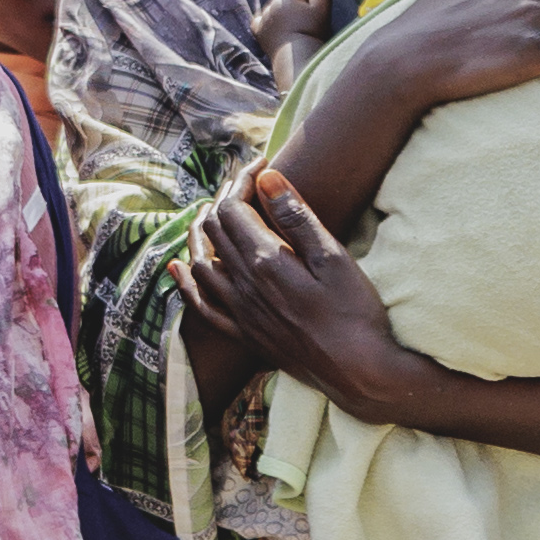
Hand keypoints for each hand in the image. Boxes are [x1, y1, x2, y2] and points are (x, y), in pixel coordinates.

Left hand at [176, 171, 404, 413]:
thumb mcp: (334, 258)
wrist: (359, 374)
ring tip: (210, 214)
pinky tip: (180, 269)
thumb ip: (297, 218)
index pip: (235, 207)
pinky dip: (186, 284)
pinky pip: (203, 306)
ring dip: (200, 232)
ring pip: (201, 263)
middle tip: (245, 185)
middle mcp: (243, 285)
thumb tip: (266, 178)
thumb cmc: (355, 314)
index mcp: (265, 261)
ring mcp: (240, 312)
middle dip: (224, 199)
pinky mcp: (246, 334)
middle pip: (215, 230)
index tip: (263, 165)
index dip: (243, 180)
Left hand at [255, 0, 334, 89]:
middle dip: (298, 9)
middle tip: (307, 27)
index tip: (315, 17)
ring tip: (296, 33)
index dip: (312, 2)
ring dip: (285, 17)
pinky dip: (267, 24)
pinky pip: (260, 21)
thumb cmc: (312, 34)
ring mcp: (263, 17)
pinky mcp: (258, 31)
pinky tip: (277, 31)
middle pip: (289, 0)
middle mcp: (272, 3)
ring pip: (277, 10)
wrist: (296, 59)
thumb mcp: (323, 10)